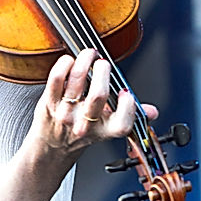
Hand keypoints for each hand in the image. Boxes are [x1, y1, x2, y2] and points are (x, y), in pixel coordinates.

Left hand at [31, 47, 158, 156]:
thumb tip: (152, 111)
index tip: (126, 92)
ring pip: (77, 81)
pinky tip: (69, 60)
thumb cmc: (81, 132)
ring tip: (88, 54)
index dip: (127, 107)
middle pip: (98, 96)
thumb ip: (128, 116)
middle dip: (102, 73)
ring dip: (84, 61)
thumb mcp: (106, 129)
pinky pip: (56, 79)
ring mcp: (66, 113)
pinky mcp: (49, 103)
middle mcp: (85, 123)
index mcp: (104, 130)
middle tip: (103, 63)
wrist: (52, 146)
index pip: (121, 124)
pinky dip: (64, 64)